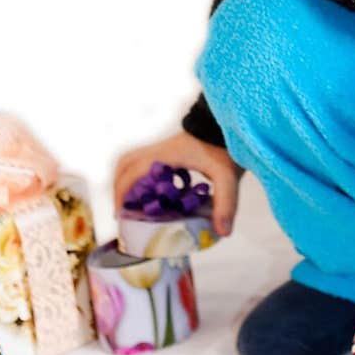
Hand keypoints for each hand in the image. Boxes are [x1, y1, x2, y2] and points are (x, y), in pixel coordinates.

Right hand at [113, 131, 244, 237]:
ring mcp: (166, 147)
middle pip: (125, 162)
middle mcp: (161, 149)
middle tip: (124, 210)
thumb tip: (223, 233)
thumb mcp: (228, 177)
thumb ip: (225, 204)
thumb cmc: (227, 146)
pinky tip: (155, 194)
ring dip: (127, 179)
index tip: (120, 214)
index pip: (133, 171)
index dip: (122, 192)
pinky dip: (141, 175)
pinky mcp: (172, 148)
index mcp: (167, 155)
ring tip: (133, 203)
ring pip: (133, 159)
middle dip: (119, 186)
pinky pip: (145, 160)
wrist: (236, 121)